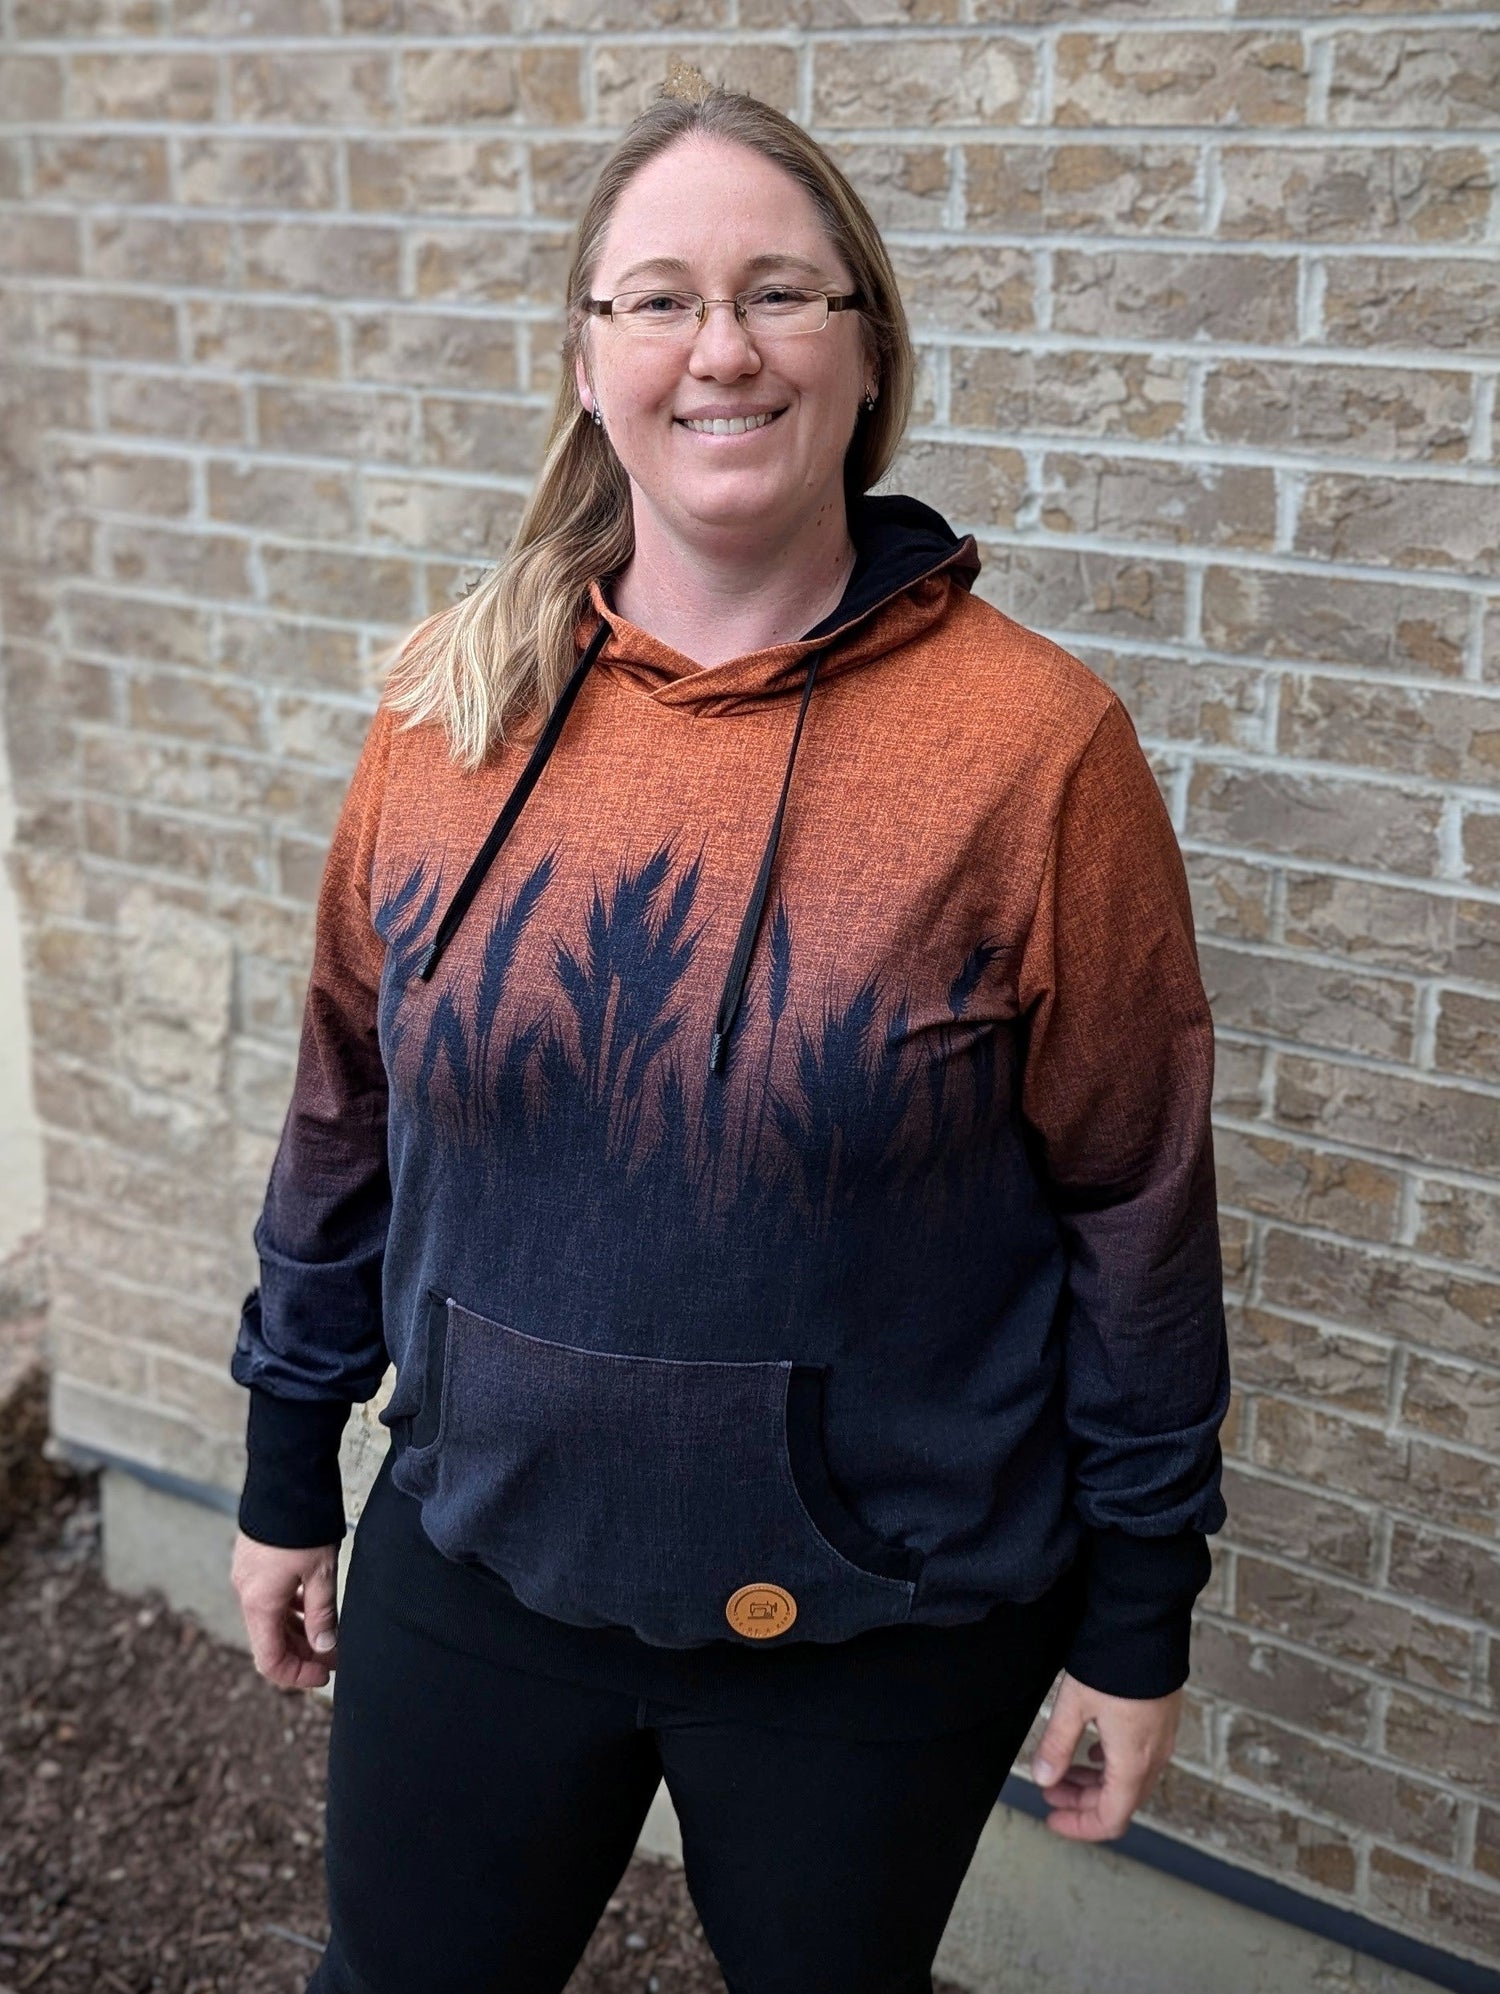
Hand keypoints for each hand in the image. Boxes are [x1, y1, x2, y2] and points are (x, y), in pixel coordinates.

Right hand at [231, 1531, 340, 1690]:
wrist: (284, 1478)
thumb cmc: (302, 1524)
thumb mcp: (320, 1572)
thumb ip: (322, 1613)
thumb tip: (325, 1647)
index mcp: (259, 1603)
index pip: (270, 1660)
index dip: (298, 1675)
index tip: (326, 1674)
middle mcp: (247, 1593)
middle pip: (271, 1641)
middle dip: (303, 1653)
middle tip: (335, 1656)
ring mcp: (248, 1577)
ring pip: (271, 1620)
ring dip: (298, 1632)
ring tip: (330, 1634)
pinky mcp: (254, 1562)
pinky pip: (269, 1599)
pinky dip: (290, 1610)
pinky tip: (313, 1607)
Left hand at [1029, 1672, 1180, 1840]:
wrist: (1147, 1624)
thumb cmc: (1114, 1662)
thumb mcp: (1074, 1704)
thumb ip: (1057, 1745)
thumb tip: (1042, 1778)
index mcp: (1133, 1762)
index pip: (1111, 1818)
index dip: (1080, 1826)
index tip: (1052, 1820)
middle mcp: (1154, 1757)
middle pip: (1119, 1802)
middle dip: (1081, 1803)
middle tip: (1049, 1791)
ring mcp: (1161, 1739)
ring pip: (1128, 1780)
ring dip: (1094, 1782)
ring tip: (1062, 1769)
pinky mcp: (1161, 1721)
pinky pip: (1138, 1759)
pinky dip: (1110, 1764)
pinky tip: (1090, 1749)